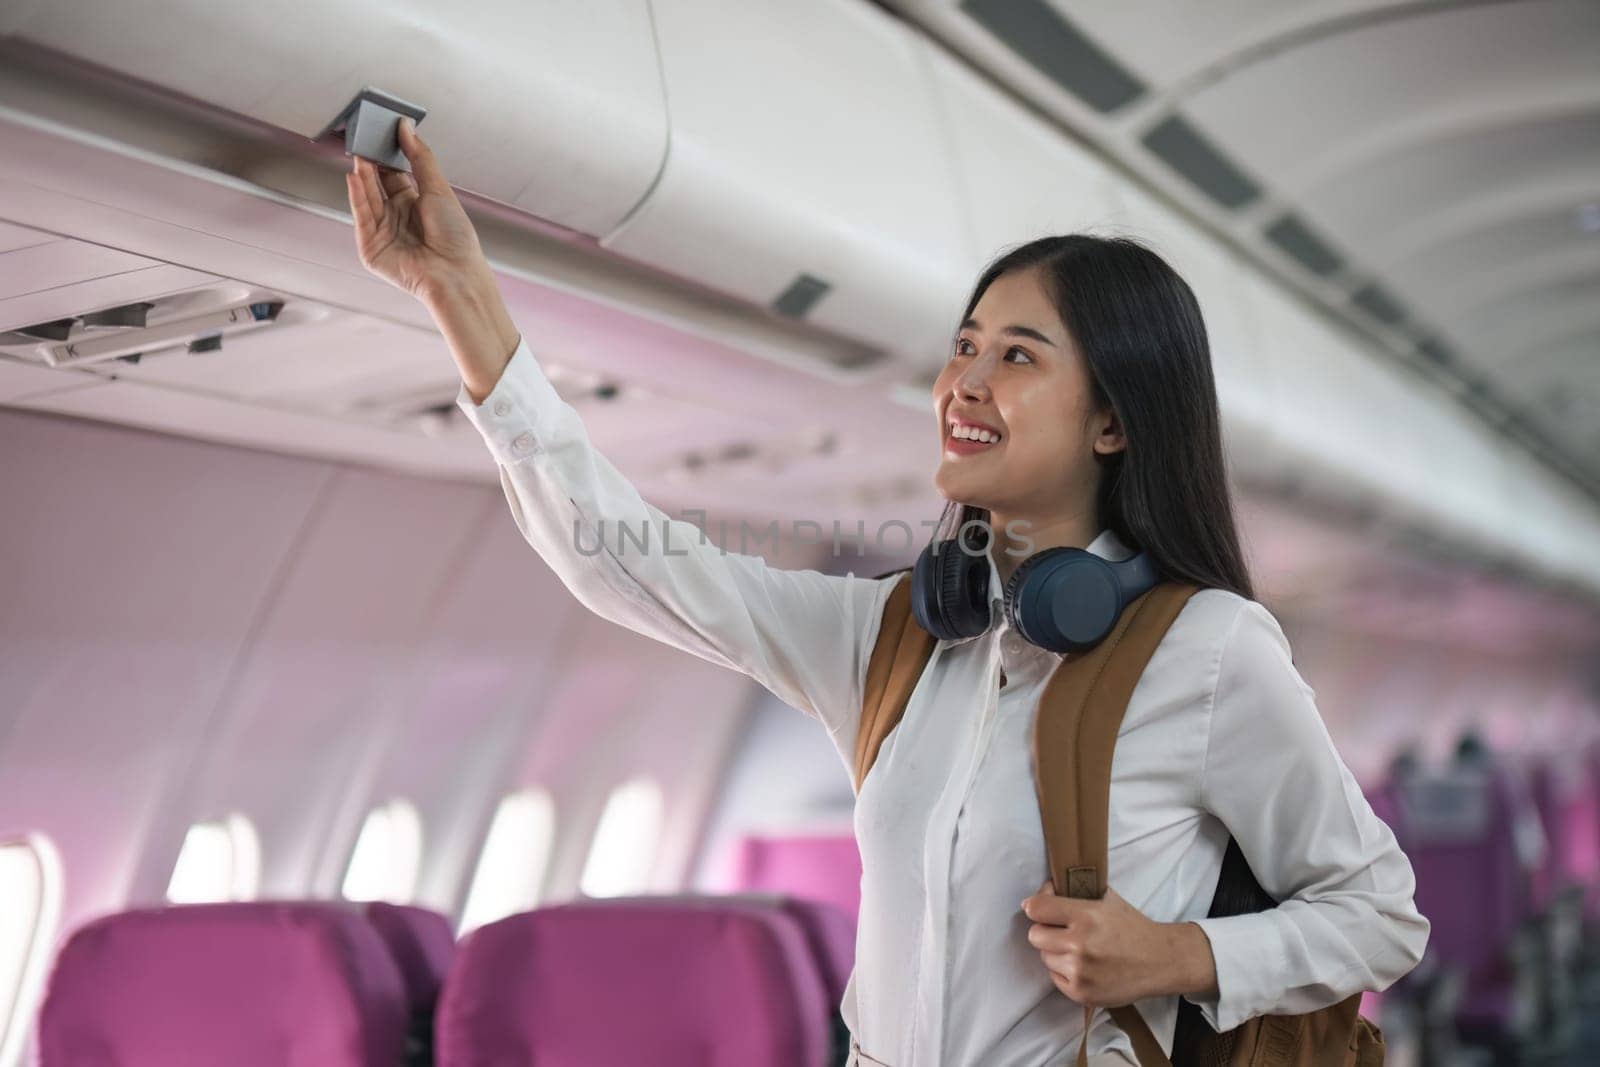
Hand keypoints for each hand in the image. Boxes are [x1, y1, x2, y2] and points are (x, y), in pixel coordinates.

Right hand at [345, 117, 489, 303]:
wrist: (456, 274)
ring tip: (359, 154)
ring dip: (362, 177)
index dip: (385, 156)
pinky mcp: (371, 249)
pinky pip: (362, 218)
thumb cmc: (456, 238)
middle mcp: (397, 217)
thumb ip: (420, 157)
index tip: (379, 133)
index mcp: (414, 204)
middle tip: (363, 139)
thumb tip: (406, 127)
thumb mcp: (438, 189)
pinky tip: (354, 177)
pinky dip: (357, 198)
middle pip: (377, 185)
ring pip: (367, 199)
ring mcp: (382, 233)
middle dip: (370, 163)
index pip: (393, 174)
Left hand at [1021, 879, 1216, 1006]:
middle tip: (1061, 930)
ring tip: (1077, 949)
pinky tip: (1083, 965)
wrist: (1160, 961)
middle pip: (1034, 935)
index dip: (1035, 905)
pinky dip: (1064, 971)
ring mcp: (1079, 971)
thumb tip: (1045, 891)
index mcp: (1085, 916)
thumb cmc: (1133, 927)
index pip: (1037, 908)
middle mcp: (1079, 944)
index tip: (1040, 907)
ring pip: (1044, 957)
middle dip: (1045, 930)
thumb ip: (1075, 893)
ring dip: (1055, 952)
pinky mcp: (1081, 993)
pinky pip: (1054, 977)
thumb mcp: (1107, 899)